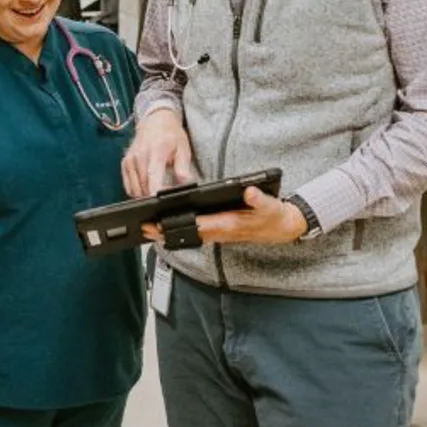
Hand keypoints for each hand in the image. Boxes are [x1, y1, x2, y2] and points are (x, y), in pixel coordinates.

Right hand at [122, 109, 193, 197]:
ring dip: (146, 195)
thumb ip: (183, 168)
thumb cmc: (170, 134)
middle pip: (143, 187)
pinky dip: (137, 191)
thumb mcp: (183, 148)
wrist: (155, 120)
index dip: (155, 192)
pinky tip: (148, 187)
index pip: (152, 176)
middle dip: (155, 196)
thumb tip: (186, 183)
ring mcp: (130, 161)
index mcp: (156, 151)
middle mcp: (139, 156)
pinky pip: (128, 186)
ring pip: (135, 189)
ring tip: (158, 190)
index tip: (160, 202)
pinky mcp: (125, 164)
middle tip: (167, 194)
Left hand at [144, 187, 307, 245]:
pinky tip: (169, 227)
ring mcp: (219, 233)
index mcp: (229, 224)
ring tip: (149, 228)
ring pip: (189, 235)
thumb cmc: (274, 216)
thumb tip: (249, 191)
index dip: (180, 226)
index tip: (162, 225)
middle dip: (166, 233)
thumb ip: (259, 199)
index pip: (199, 226)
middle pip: (188, 234)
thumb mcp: (270, 206)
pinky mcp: (219, 231)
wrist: (282, 228)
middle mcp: (221, 232)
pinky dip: (181, 231)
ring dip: (170, 234)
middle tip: (144, 228)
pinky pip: (196, 233)